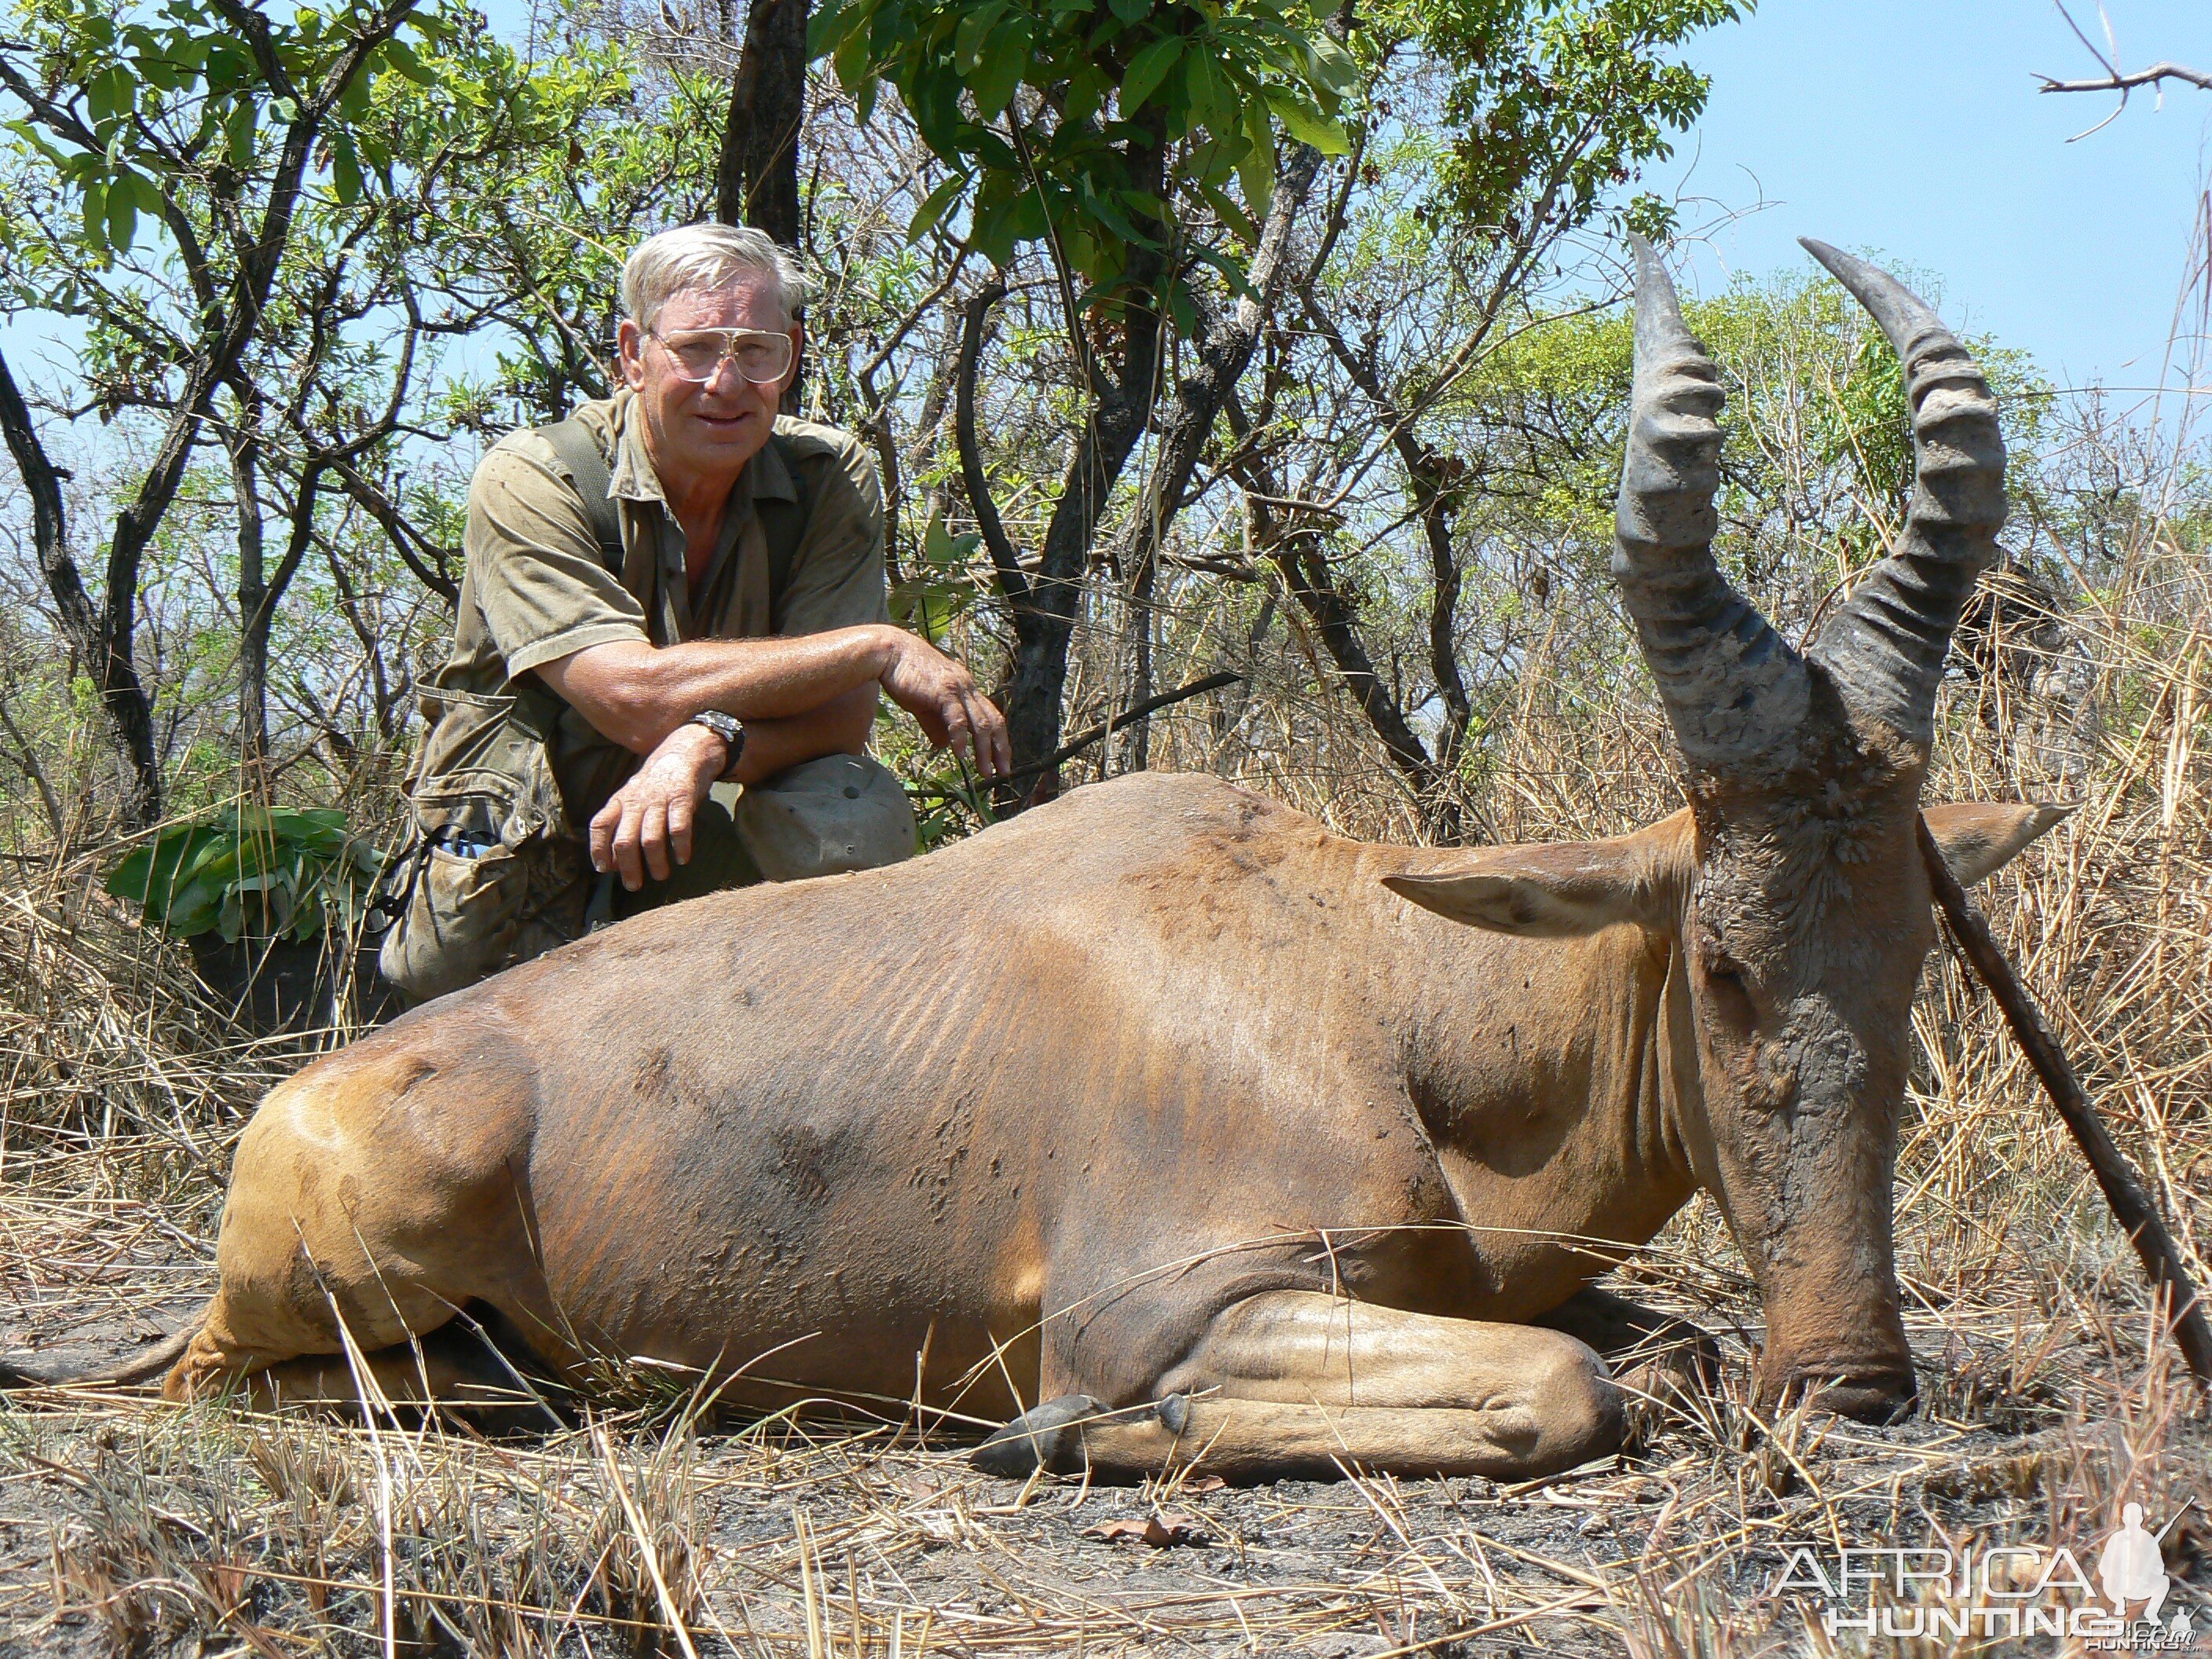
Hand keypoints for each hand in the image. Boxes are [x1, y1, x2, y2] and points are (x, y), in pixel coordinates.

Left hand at [589, 723, 725, 890]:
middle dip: (628, 867)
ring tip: (660, 876)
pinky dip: (681, 846)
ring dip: (655, 862)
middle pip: (624, 840)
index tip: (604, 869)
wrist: (686, 749)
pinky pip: (679, 827)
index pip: (600, 824)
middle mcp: (636, 801)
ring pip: (650, 838)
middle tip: (634, 885)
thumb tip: (613, 863)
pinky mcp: (683, 798)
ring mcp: (659, 799)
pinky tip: (683, 859)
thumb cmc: (657, 782)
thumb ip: (622, 824)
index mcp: (620, 800)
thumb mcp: (632, 797)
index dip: (598, 848)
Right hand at [877, 630, 1011, 775]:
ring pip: (980, 723)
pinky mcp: (944, 692)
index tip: (1000, 760)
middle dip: (1000, 749)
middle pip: (993, 721)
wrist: (889, 653)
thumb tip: (946, 745)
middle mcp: (968, 687)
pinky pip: (958, 719)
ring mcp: (958, 688)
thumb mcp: (924, 705)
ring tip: (985, 771)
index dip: (998, 739)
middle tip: (1002, 772)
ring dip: (984, 750)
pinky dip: (961, 739)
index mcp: (966, 688)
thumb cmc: (905, 677)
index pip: (991, 716)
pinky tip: (960, 754)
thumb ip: (936, 724)